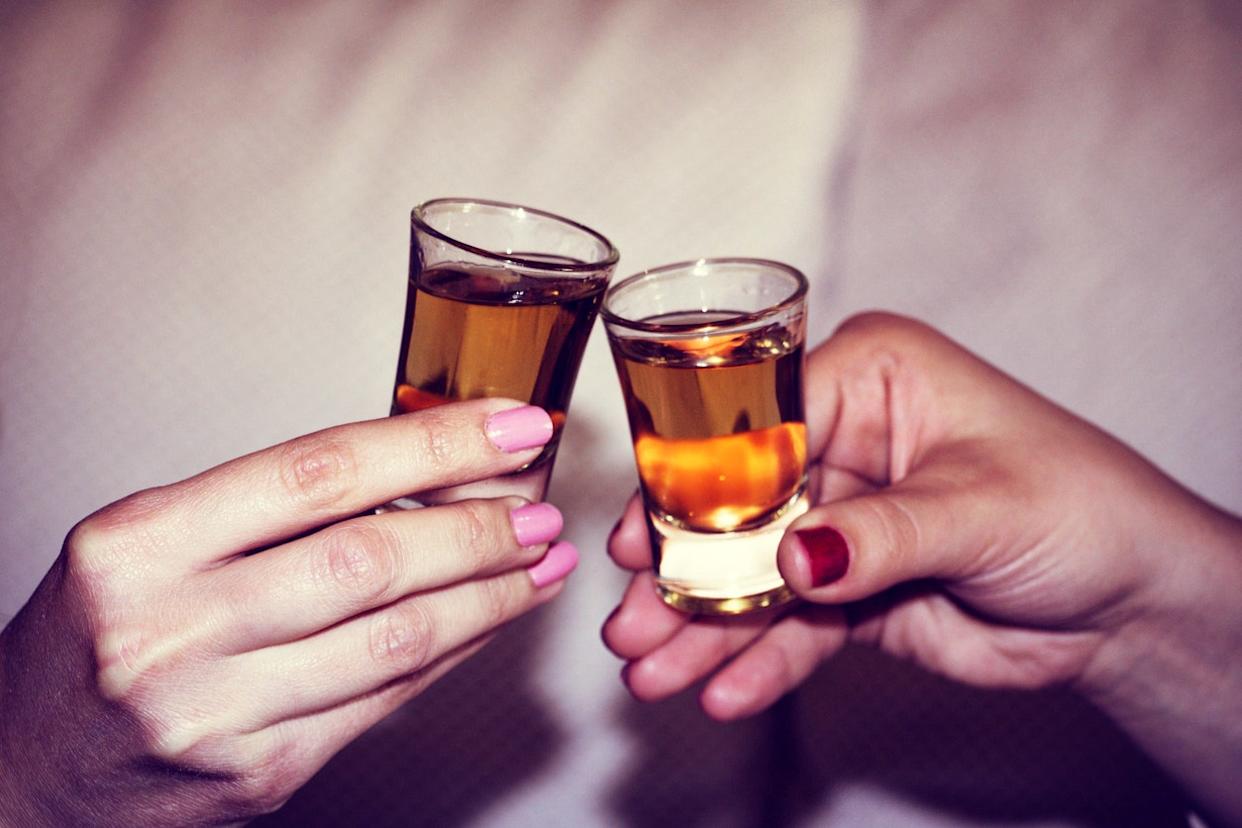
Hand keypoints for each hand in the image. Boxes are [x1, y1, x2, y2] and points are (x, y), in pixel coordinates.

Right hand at [0, 399, 578, 825]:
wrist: (25, 772)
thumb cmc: (99, 639)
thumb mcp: (153, 545)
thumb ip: (269, 507)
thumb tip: (420, 468)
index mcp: (140, 544)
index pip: (318, 471)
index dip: (432, 443)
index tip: (508, 425)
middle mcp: (171, 626)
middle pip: (369, 557)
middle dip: (478, 525)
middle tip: (539, 502)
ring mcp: (215, 710)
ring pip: (394, 635)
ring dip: (489, 592)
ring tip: (542, 558)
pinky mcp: (257, 774)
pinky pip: (385, 699)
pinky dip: (453, 650)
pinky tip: (492, 616)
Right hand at [603, 313, 1241, 819]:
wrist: (1129, 602)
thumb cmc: (1082, 509)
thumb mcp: (981, 510)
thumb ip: (880, 535)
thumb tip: (793, 560)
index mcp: (869, 379)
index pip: (755, 422)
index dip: (693, 482)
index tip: (642, 537)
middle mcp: (843, 442)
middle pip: (736, 505)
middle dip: (685, 569)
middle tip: (630, 622)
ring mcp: (840, 519)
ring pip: (755, 573)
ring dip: (704, 627)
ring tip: (652, 673)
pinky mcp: (848, 588)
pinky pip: (793, 626)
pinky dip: (761, 662)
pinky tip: (722, 694)